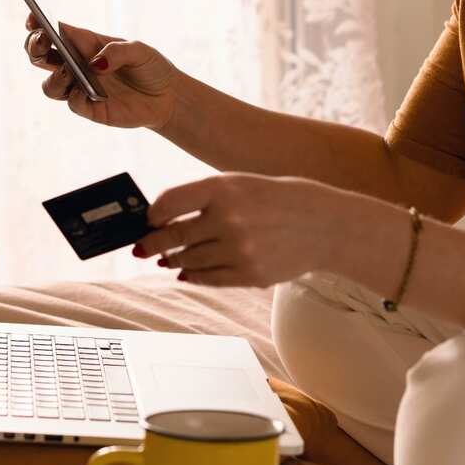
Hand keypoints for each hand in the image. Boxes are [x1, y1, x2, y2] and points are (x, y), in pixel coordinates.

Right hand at [22, 14, 179, 129]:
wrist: (167, 97)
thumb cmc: (150, 67)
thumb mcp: (139, 51)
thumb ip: (117, 52)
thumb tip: (94, 64)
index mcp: (85, 43)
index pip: (55, 31)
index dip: (37, 23)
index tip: (32, 18)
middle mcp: (77, 65)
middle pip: (40, 56)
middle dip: (34, 46)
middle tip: (42, 41)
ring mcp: (80, 87)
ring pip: (49, 84)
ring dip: (54, 77)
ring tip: (69, 70)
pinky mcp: (90, 109)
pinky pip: (71, 103)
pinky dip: (74, 96)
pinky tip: (85, 91)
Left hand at [132, 173, 344, 286]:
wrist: (323, 224)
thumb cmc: (274, 199)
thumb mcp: (238, 185)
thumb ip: (200, 199)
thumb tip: (158, 222)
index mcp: (222, 189)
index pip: (168, 203)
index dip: (151, 215)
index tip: (146, 221)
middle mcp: (229, 219)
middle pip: (173, 237)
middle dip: (152, 244)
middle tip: (141, 248)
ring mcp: (239, 250)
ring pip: (187, 261)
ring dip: (173, 261)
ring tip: (167, 258)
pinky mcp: (250, 274)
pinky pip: (208, 279)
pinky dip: (192, 276)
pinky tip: (186, 272)